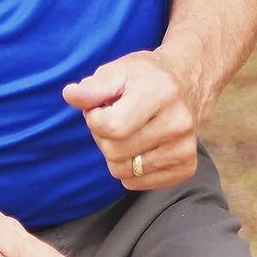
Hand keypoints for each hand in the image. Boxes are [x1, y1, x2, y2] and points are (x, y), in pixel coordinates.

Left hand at [63, 48, 199, 189]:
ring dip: (115, 155)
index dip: (95, 119)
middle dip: (103, 137)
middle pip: (114, 152)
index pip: (111, 127)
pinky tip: (141, 147)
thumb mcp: (118, 72)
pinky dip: (130, 169)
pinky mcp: (186, 168)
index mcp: (161, 94)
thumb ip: (93, 87)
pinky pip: (137, 184)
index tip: (101, 108)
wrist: (187, 85)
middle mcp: (178, 123)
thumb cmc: (144, 78)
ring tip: (128, 132)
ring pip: (123, 171)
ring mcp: (185, 148)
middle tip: (116, 120)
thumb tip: (70, 94)